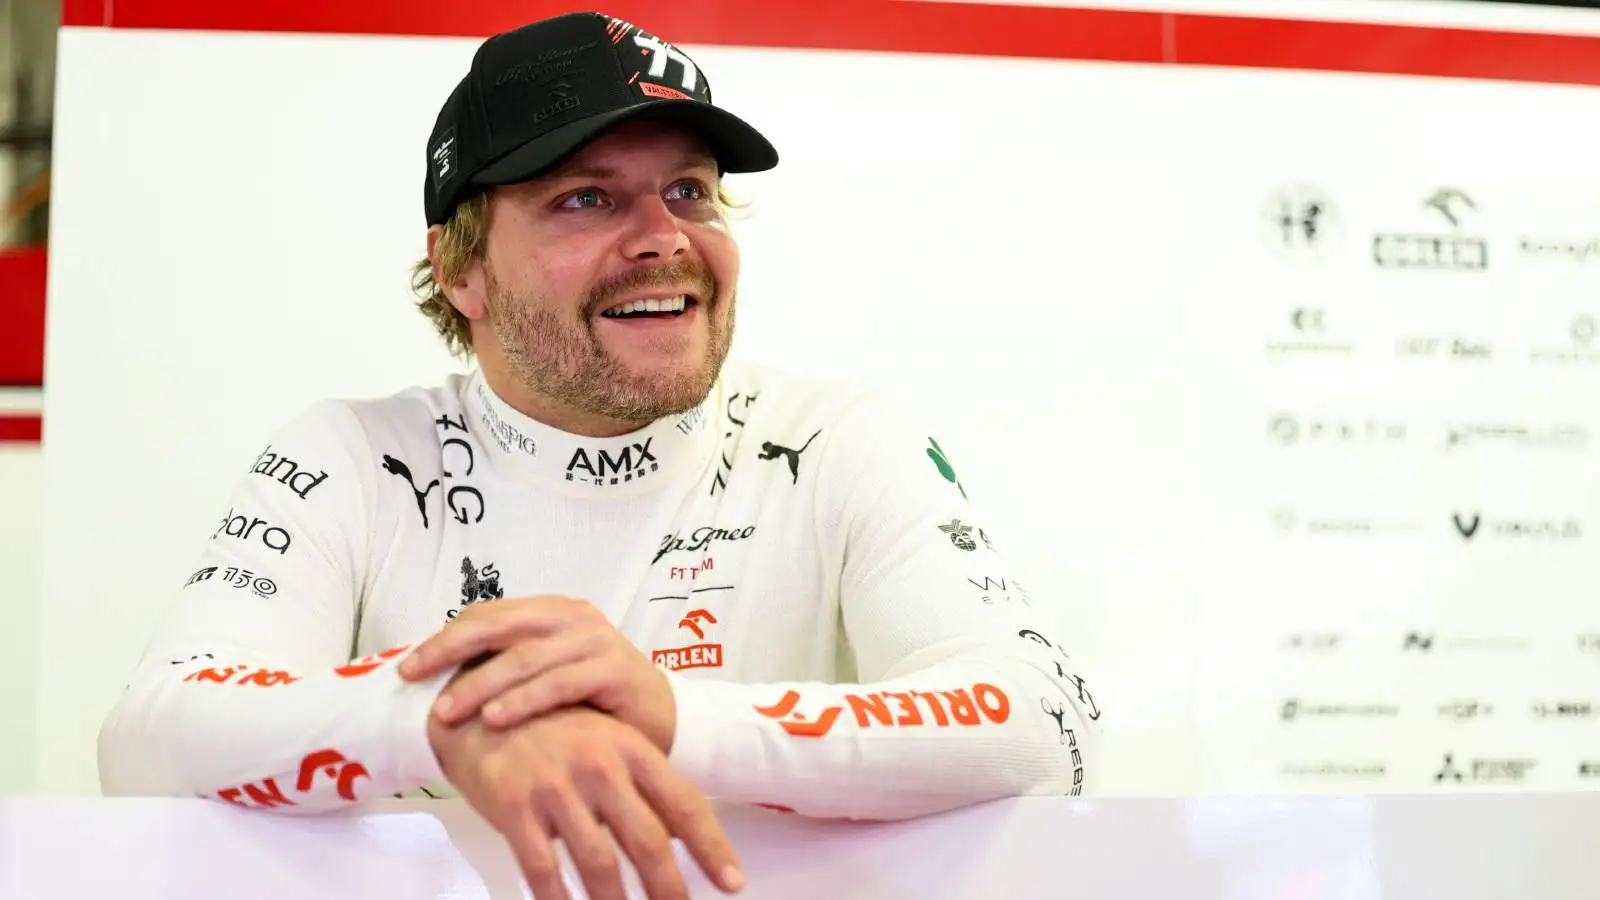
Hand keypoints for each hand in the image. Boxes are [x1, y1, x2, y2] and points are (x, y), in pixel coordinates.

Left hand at [400, 595, 676, 751]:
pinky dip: (524, 700)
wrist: (660, 719)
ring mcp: (595, 641)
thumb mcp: (546, 675)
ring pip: (524, 658)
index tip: (409, 668)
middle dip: (450, 651)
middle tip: (414, 677)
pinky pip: (559, 683)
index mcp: (550, 611)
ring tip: (446, 711)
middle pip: (498, 626)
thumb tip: (439, 678)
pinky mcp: (614, 670)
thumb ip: (508, 667)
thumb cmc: (593, 701)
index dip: (445, 637)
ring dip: (480, 684)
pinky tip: (495, 719)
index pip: (487, 614)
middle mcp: (572, 617)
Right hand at [430, 703, 743, 899]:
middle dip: (669, 888)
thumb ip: (642, 785)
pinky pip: (542, 869)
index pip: (684, 804)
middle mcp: (600, 765)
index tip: (733, 882)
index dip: (712, 848)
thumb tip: (682, 836)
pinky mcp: (514, 806)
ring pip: (599, 862)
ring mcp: (556, 786)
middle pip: (647, 840)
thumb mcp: (606, 741)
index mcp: (631, 748)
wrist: (479, 705)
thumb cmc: (553, 728)